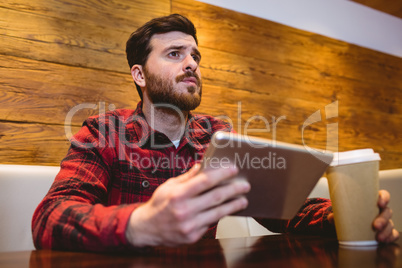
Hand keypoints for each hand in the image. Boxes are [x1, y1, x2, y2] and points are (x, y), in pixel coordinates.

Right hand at [125, 164, 249, 246]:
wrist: (146, 228)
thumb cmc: (159, 204)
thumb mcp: (170, 186)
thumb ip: (188, 177)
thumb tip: (203, 165)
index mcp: (178, 194)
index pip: (205, 181)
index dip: (222, 174)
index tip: (234, 169)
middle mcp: (184, 210)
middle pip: (216, 197)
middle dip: (233, 190)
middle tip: (245, 185)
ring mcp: (189, 225)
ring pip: (218, 213)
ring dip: (233, 205)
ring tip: (243, 199)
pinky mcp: (192, 236)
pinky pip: (211, 223)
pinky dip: (221, 215)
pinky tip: (228, 210)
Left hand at [327, 190, 398, 242]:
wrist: (348, 225)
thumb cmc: (349, 214)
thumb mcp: (342, 212)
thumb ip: (337, 214)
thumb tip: (331, 218)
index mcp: (371, 200)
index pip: (383, 195)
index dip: (384, 198)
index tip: (379, 203)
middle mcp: (379, 210)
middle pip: (387, 211)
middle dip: (383, 219)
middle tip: (376, 226)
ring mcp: (384, 221)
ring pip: (390, 224)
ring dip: (386, 230)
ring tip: (378, 237)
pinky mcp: (386, 232)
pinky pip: (392, 234)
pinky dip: (389, 237)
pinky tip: (384, 240)